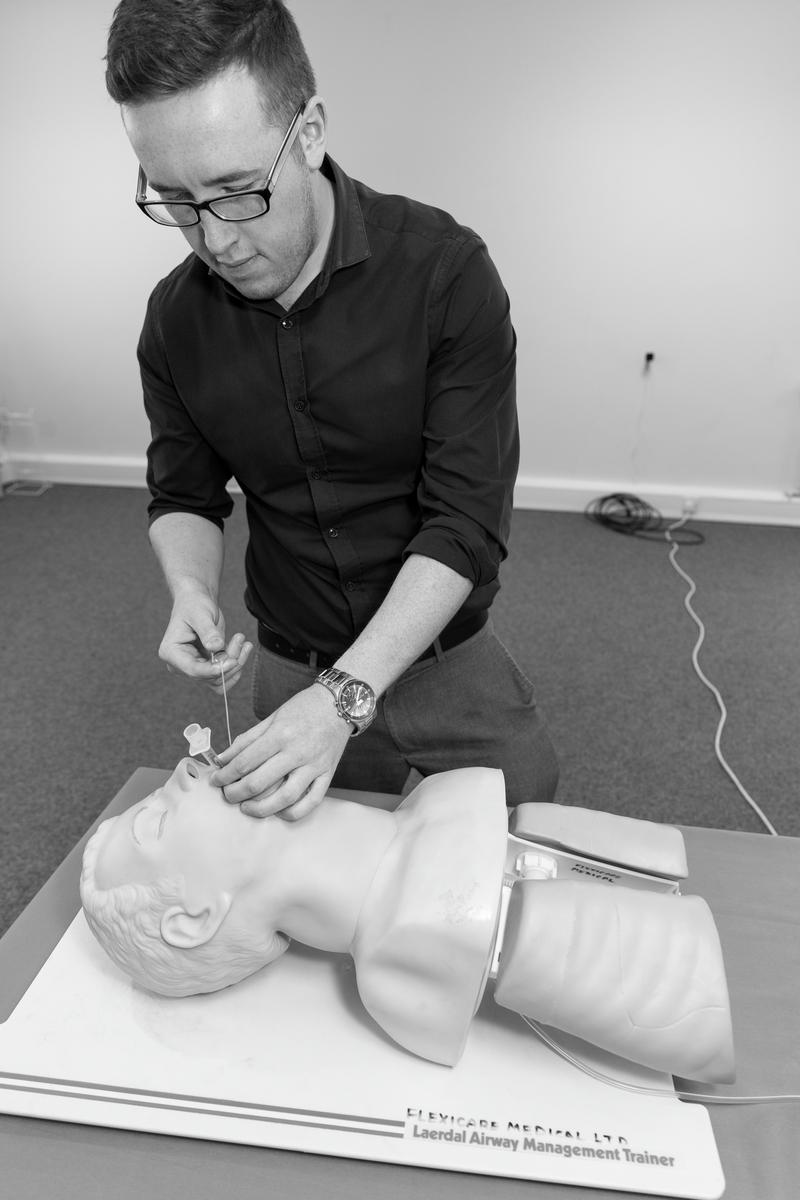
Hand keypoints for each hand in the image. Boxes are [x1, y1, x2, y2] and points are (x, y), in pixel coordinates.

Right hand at [158, 594, 252, 690]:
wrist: (197, 602)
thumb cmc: (194, 605)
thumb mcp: (200, 614)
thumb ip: (208, 631)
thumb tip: (216, 647)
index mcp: (171, 653)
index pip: (193, 670)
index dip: (215, 670)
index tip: (233, 661)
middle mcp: (180, 664)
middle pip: (209, 676)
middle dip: (229, 661)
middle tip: (240, 638)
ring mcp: (194, 667)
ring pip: (219, 678)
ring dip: (236, 663)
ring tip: (242, 641)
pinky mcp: (206, 666)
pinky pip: (224, 675)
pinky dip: (236, 665)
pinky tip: (243, 649)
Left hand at [211, 685, 352, 819]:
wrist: (340, 703)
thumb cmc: (304, 708)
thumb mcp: (272, 717)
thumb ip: (246, 740)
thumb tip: (222, 759)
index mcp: (279, 734)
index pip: (244, 763)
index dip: (224, 776)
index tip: (216, 781)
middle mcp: (296, 752)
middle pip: (258, 783)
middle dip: (235, 794)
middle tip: (227, 795)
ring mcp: (314, 766)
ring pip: (283, 798)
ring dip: (259, 808)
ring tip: (246, 807)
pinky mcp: (327, 775)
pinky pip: (311, 802)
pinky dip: (292, 813)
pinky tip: (278, 811)